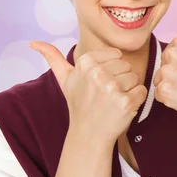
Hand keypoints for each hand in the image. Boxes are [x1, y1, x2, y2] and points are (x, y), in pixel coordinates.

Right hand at [29, 41, 147, 143]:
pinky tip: (123, 107)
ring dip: (129, 89)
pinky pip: (143, 90)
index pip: (117, 54)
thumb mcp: (64, 79)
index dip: (112, 68)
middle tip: (106, 94)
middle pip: (127, 65)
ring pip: (135, 77)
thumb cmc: (79, 103)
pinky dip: (137, 99)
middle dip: (121, 79)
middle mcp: (97, 73)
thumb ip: (52, 57)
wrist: (88, 134)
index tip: (100, 82)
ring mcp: (112, 88)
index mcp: (85, 62)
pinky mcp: (125, 102)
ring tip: (113, 100)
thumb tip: (33, 42)